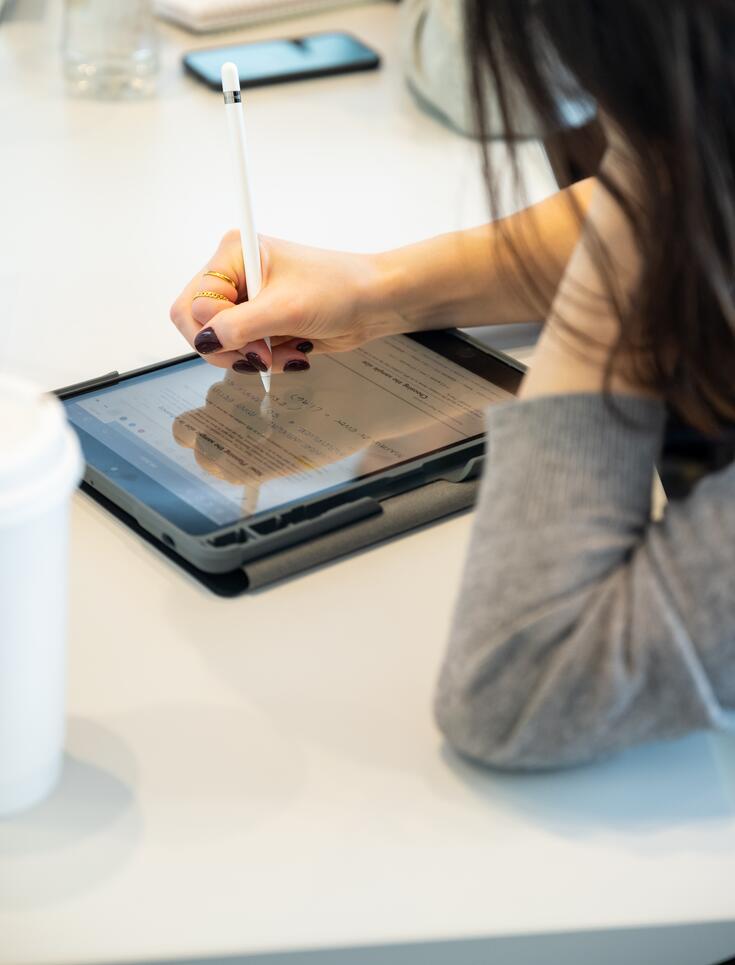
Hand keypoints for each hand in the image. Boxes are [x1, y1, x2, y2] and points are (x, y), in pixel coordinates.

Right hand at [170, 232, 400, 373]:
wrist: (373, 303)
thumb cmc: (339, 289)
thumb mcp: (285, 309)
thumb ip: (238, 327)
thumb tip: (203, 341)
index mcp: (233, 255)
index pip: (194, 304)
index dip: (214, 330)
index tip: (249, 341)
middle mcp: (235, 275)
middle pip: (201, 327)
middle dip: (232, 348)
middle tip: (262, 355)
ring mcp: (248, 301)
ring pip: (223, 345)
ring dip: (254, 357)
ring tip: (286, 351)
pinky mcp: (261, 323)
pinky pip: (245, 352)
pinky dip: (267, 360)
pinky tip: (294, 351)